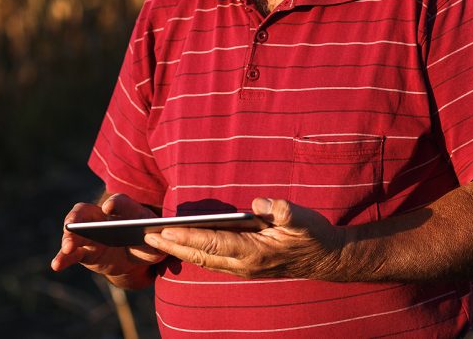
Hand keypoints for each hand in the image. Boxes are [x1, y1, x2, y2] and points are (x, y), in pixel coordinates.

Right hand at [51, 193, 166, 287]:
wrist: (136, 255)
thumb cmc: (147, 240)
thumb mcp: (155, 239)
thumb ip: (157, 238)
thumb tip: (158, 240)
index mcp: (124, 209)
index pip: (120, 202)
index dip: (115, 204)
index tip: (109, 208)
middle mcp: (100, 216)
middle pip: (85, 212)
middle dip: (78, 218)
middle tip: (73, 225)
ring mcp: (89, 233)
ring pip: (74, 232)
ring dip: (68, 238)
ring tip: (67, 248)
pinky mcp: (83, 251)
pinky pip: (70, 254)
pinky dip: (62, 259)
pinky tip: (56, 265)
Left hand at [143, 197, 347, 280]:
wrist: (327, 258)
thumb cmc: (313, 234)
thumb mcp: (301, 218)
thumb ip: (280, 210)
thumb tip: (257, 203)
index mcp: (254, 252)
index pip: (211, 243)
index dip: (185, 237)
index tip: (162, 231)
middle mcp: (244, 264)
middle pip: (200, 256)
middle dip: (172, 246)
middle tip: (145, 236)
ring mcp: (244, 269)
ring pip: (204, 261)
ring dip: (179, 251)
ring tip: (157, 240)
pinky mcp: (246, 267)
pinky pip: (214, 261)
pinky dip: (194, 254)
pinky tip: (183, 246)